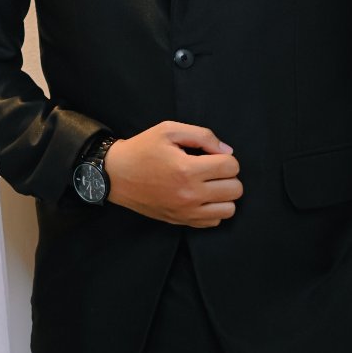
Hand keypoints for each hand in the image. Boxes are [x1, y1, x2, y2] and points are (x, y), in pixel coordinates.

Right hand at [104, 121, 241, 227]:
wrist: (116, 175)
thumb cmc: (142, 149)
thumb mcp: (168, 130)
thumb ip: (202, 136)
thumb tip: (227, 151)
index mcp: (187, 169)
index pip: (231, 166)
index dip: (226, 157)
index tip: (212, 155)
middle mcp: (190, 194)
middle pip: (235, 189)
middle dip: (228, 175)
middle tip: (211, 169)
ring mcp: (186, 211)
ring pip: (229, 209)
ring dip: (224, 195)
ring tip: (209, 184)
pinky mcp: (182, 221)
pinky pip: (214, 221)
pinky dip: (213, 209)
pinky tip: (200, 197)